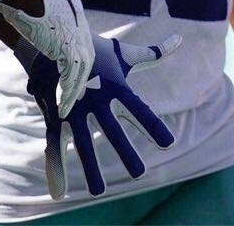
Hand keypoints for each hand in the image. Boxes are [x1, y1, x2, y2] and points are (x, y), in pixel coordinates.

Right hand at [0, 0, 96, 114]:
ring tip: (68, 106)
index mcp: (73, 8)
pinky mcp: (65, 45)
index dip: (77, 56)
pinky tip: (64, 105)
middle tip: (75, 93)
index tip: (73, 71)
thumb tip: (8, 7)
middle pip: (87, 54)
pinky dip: (69, 91)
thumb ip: (27, 9)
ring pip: (83, 68)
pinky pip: (72, 75)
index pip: (80, 38)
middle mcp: (79, 20)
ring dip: (76, 88)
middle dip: (81, 76)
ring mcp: (75, 32)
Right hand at [22, 35, 179, 198]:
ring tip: (99, 192)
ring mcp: (74, 109)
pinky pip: (55, 146)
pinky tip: (60, 192)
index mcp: (116, 87)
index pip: (139, 110)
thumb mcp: (125, 54)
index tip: (168, 144)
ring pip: (83, 143)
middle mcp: (96, 99)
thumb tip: (179, 40)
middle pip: (112, 130)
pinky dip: (56, 169)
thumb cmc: (97, 51)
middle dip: (125, 151)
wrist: (56, 42)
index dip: (152, 126)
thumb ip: (153, 54)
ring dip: (91, 168)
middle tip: (139, 173)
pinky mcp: (55, 117)